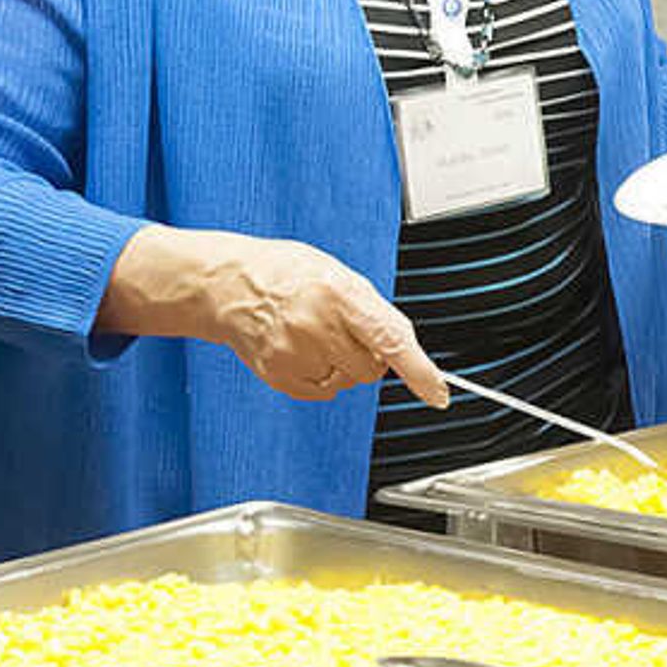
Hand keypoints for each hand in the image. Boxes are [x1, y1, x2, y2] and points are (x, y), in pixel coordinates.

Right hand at [104, 226, 447, 405]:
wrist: (228, 284)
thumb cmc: (286, 272)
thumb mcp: (340, 274)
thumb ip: (374, 311)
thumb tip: (404, 346)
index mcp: (340, 294)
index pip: (391, 340)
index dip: (419, 371)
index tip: (438, 393)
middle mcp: (316, 326)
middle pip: (372, 368)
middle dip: (371, 355)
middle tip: (347, 331)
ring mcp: (294, 354)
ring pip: (348, 381)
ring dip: (344, 365)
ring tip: (318, 335)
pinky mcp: (278, 375)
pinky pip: (322, 391)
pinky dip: (322, 376)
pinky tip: (303, 350)